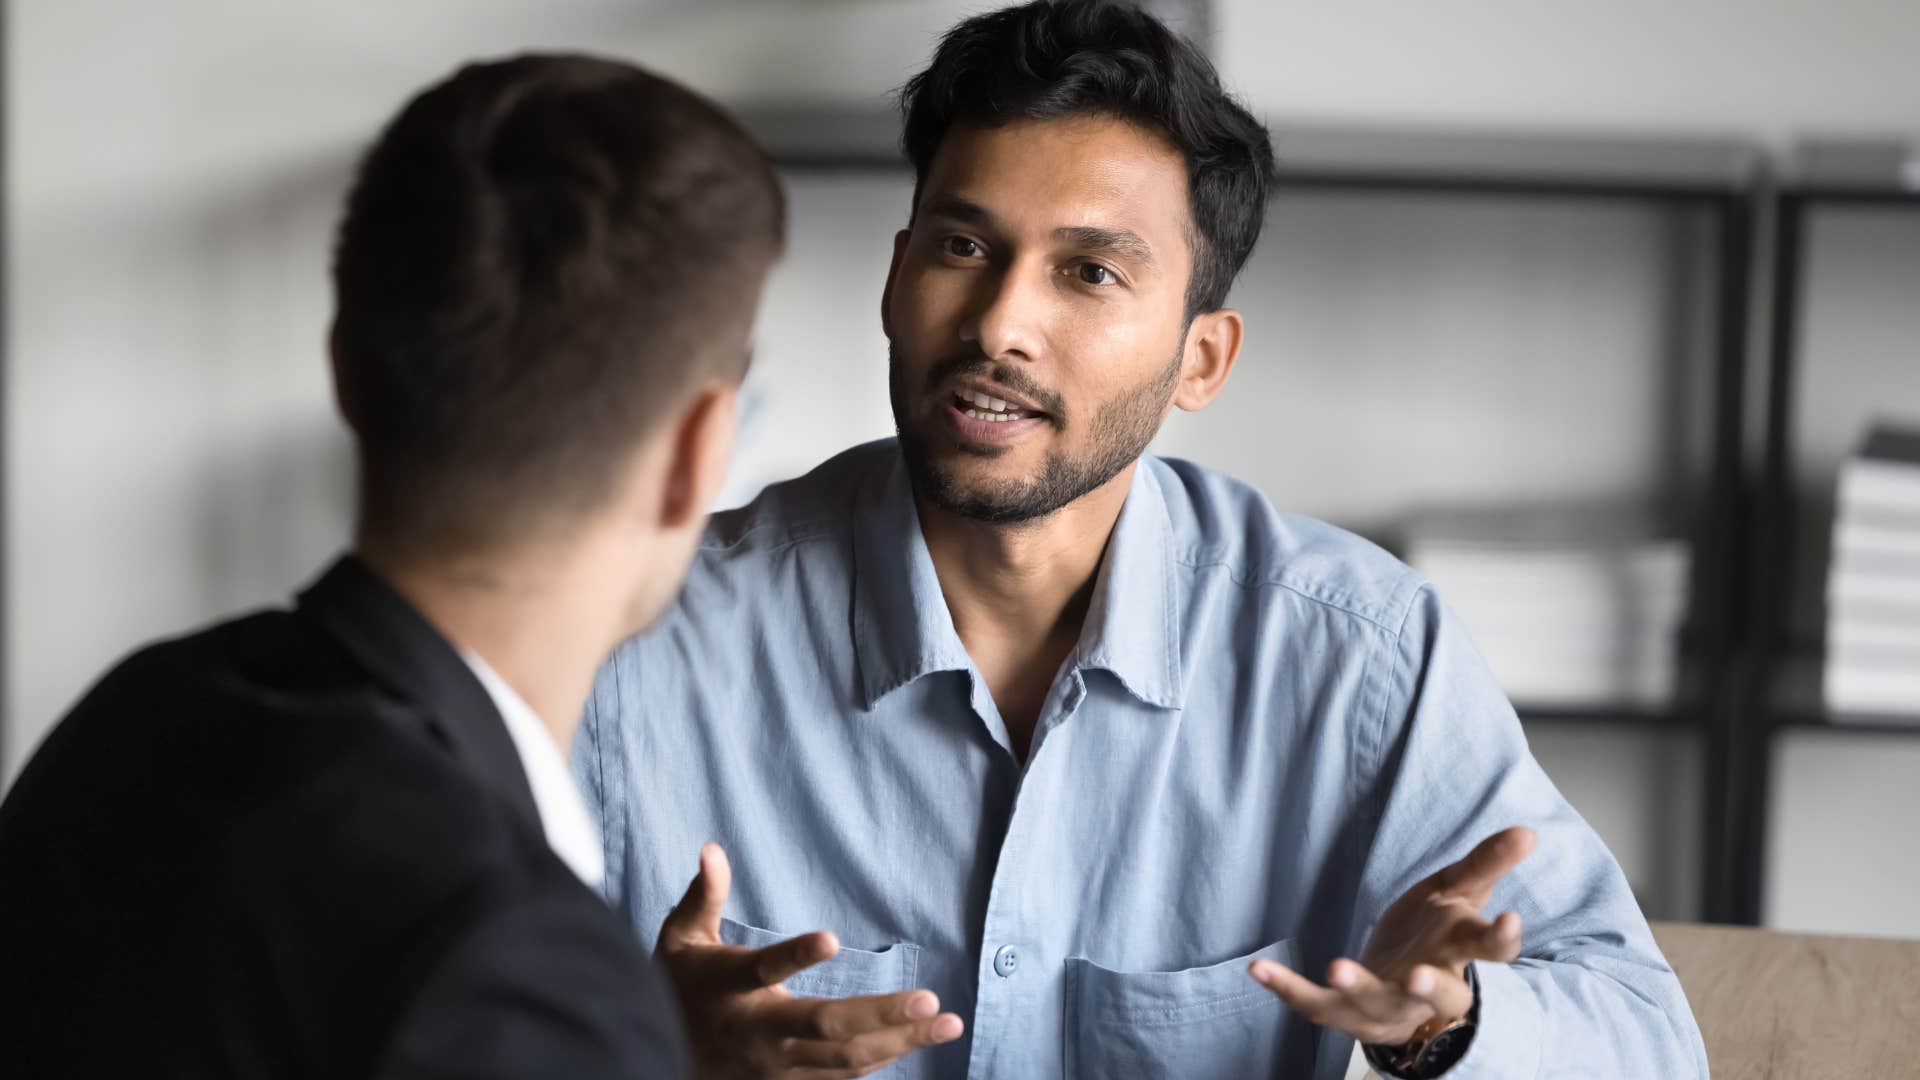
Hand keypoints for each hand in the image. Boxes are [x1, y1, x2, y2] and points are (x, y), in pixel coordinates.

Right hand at [656, 843, 964, 1077]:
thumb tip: (711, 848)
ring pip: (845, 1060)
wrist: (656, 1057)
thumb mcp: (678, 939)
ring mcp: (777, 1067)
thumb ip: (703, 896)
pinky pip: (843, 1078)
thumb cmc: (677, 988)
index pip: (762, 970)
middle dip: (881, 1015)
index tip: (830, 937)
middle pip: (825, 1028)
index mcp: (728, 988)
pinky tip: (916, 1041)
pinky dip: (881, 1061)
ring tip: (946, 1022)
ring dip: (899, 1043)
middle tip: (931, 1000)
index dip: (794, 955)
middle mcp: (757, 1032)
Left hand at [1247, 826, 1535, 1046]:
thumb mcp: (1458, 894)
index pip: (1488, 952)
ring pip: (1375, 1005)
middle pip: (1438, 996)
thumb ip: (1486, 864)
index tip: (1510, 919)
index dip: (1500, 940)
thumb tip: (1527, 831)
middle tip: (1417, 977)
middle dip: (1429, 989)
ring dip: (1357, 988)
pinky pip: (1314, 1005)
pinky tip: (1257, 969)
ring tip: (1336, 966)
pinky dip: (1287, 989)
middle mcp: (1427, 990)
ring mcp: (1385, 1007)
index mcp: (1459, 955)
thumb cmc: (1436, 934)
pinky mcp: (1344, 1012)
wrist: (1404, 988)